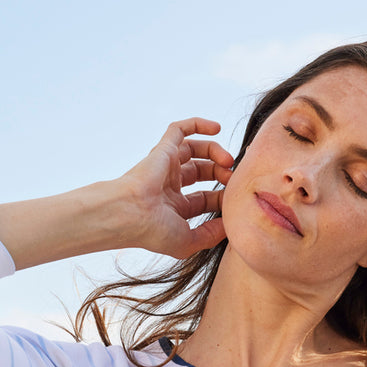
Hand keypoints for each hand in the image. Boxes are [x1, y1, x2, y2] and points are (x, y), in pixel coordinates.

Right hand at [116, 117, 233, 259]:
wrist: (131, 214)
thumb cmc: (154, 231)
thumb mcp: (189, 241)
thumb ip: (211, 235)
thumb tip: (230, 225)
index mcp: (175, 207)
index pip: (205, 198)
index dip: (223, 198)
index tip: (235, 200)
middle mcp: (170, 185)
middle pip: (202, 172)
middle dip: (221, 173)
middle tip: (232, 177)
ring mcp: (165, 166)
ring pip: (194, 150)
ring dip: (215, 152)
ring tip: (228, 160)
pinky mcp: (163, 149)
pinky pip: (180, 129)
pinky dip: (198, 124)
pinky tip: (216, 128)